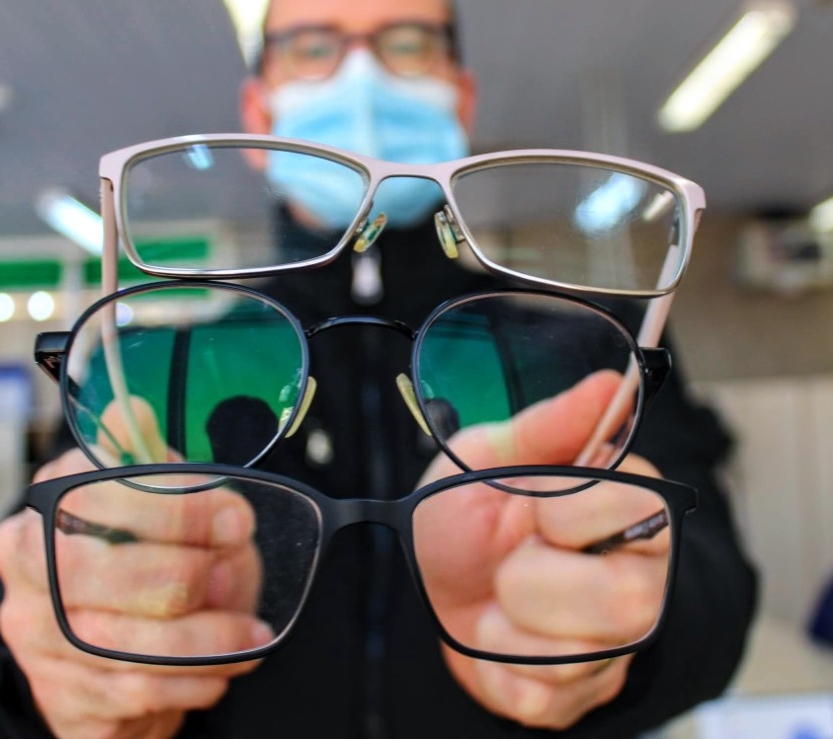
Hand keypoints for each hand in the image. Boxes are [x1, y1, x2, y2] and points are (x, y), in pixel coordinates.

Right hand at [0, 400, 269, 738]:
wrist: (111, 640)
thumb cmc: (144, 551)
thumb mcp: (158, 498)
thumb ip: (152, 463)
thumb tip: (131, 411)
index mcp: (49, 500)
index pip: (95, 496)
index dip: (175, 510)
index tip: (237, 519)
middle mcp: (26, 566)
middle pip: (91, 573)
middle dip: (180, 576)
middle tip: (235, 574)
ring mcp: (33, 633)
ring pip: (115, 643)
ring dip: (200, 639)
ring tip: (251, 633)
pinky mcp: (56, 692)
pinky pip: (128, 693)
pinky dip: (188, 682)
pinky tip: (222, 669)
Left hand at [417, 371, 668, 729]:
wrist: (437, 586)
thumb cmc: (469, 514)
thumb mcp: (489, 456)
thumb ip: (549, 425)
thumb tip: (611, 384)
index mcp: (627, 504)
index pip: (634, 506)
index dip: (563, 509)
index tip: (530, 504)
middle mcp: (642, 574)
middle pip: (625, 599)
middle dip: (531, 578)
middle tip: (509, 561)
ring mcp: (620, 642)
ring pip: (586, 655)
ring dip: (509, 623)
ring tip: (500, 599)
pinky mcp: (586, 692)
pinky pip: (548, 695)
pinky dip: (498, 664)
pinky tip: (498, 638)